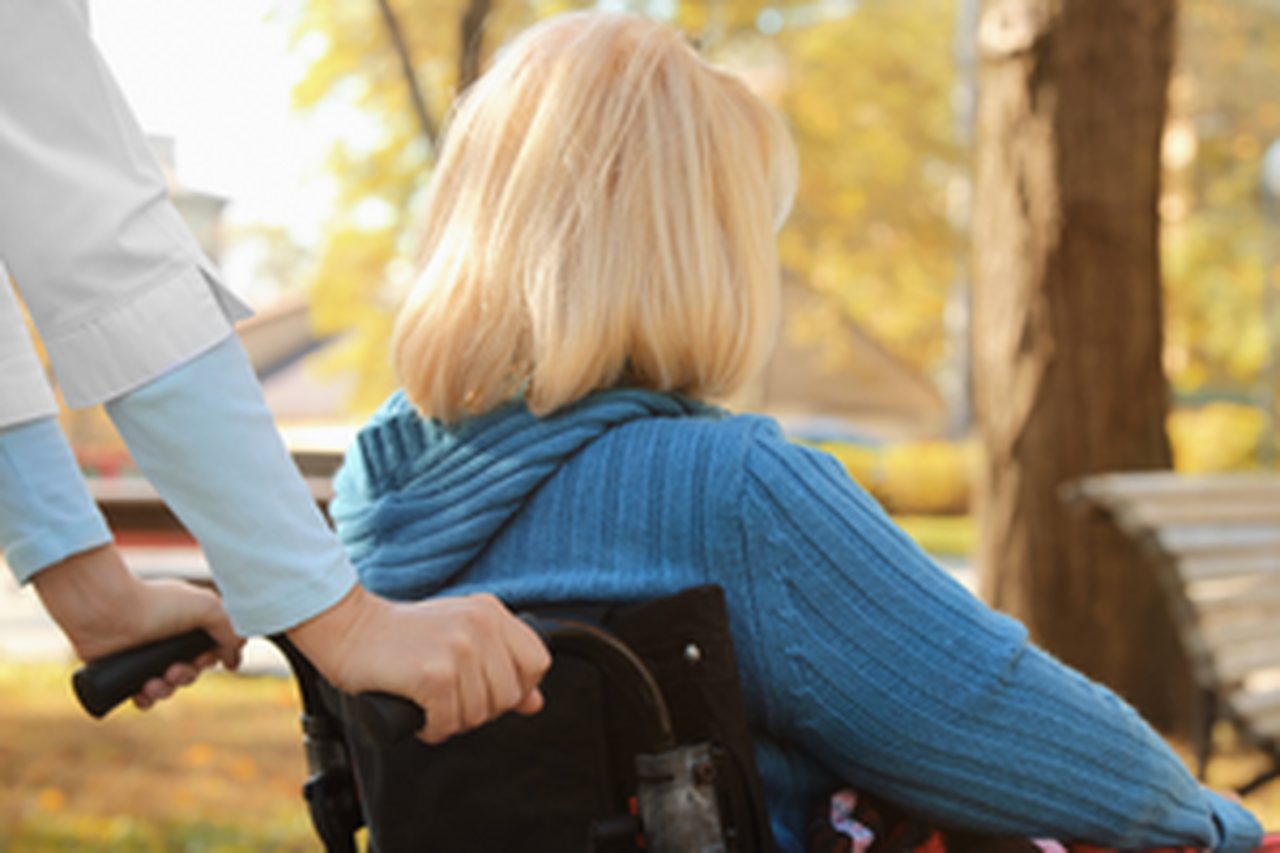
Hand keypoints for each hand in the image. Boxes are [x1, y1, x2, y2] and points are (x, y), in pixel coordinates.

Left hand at [32, 544, 243, 708]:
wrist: (107, 610)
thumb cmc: (155, 602)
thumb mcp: (207, 607)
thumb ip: (232, 629)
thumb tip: (236, 658)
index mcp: (189, 625)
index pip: (211, 652)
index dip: (211, 660)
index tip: (204, 658)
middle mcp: (168, 642)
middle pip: (190, 673)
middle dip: (186, 676)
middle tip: (174, 669)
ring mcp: (146, 658)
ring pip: (168, 688)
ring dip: (165, 690)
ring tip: (153, 682)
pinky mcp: (124, 673)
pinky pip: (142, 697)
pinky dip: (145, 700)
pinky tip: (142, 692)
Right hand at [287, 585, 550, 743]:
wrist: (349, 629)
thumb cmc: (402, 636)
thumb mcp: (460, 636)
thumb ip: (502, 663)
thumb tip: (535, 702)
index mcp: (491, 612)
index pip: (537, 662)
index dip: (518, 686)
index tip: (488, 689)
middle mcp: (481, 625)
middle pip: (509, 696)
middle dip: (480, 709)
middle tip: (450, 698)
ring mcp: (460, 649)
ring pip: (480, 713)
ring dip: (452, 719)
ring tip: (430, 700)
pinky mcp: (436, 675)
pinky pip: (449, 723)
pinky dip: (431, 727)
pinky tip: (418, 708)